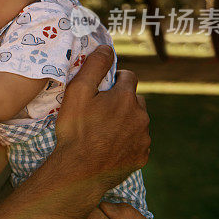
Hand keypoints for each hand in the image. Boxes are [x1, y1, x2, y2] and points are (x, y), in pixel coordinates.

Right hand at [54, 45, 149, 190]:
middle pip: (134, 100)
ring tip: (102, 131)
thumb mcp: (77, 92)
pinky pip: (137, 143)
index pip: (128, 77)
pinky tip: (108, 147)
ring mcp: (143, 138)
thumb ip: (94, 66)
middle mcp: (141, 116)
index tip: (101, 90)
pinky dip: (126, 142)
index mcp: (126, 97)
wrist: (79, 171)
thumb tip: (107, 48)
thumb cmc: (75, 130)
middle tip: (99, 112)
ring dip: (125, 122)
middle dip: (121, 102)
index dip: (114, 80)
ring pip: (137, 122)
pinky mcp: (141, 157)